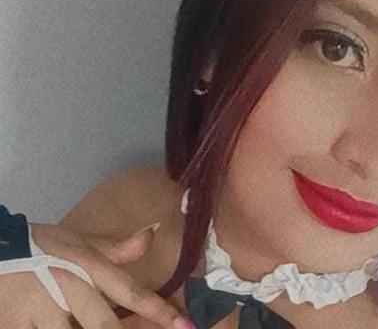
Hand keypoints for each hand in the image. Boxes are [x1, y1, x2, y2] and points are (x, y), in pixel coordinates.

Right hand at [0, 222, 194, 328]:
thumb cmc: (41, 247)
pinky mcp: (19, 326)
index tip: (186, 327)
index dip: (159, 312)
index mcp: (90, 269)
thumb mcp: (79, 243)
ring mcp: (43, 312)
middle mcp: (71, 291)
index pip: (132, 293)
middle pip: (105, 326)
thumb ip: (117, 249)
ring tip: (87, 328)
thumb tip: (153, 232)